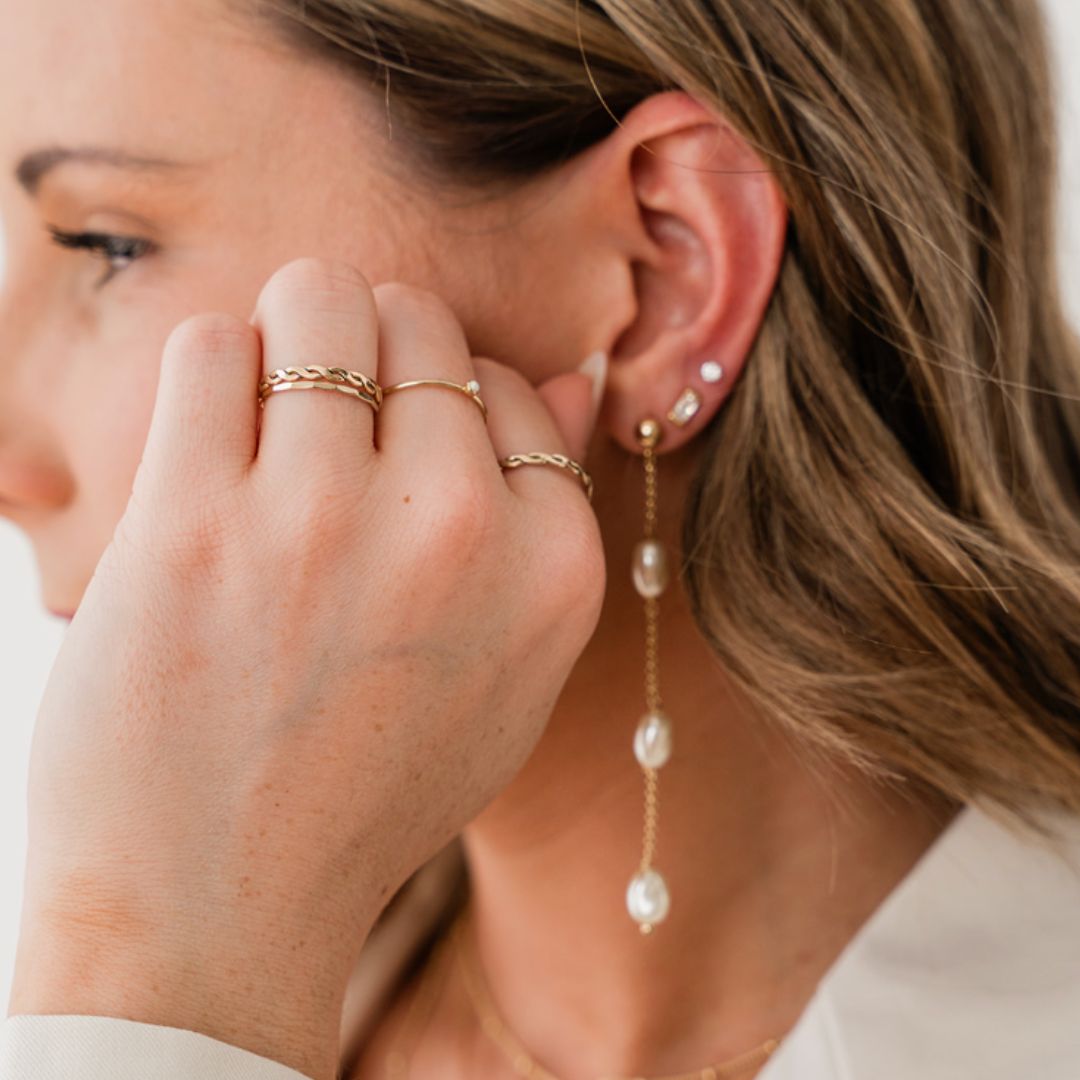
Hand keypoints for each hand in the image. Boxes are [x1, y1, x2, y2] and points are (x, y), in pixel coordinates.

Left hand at [8, 258, 605, 1079]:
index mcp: (552, 569)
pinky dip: (208, 372)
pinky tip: (209, 442)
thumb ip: (548, 522)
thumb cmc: (373, 787)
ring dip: (292, 338)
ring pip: (318, 301)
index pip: (514, 386)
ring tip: (268, 414)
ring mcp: (324, 520)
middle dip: (375, 351)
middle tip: (332, 423)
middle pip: (421, 323)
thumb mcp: (509, 675)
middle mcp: (457, 531)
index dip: (453, 403)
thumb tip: (568, 380)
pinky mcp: (194, 524)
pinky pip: (211, 348)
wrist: (224, 908)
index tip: (405, 450)